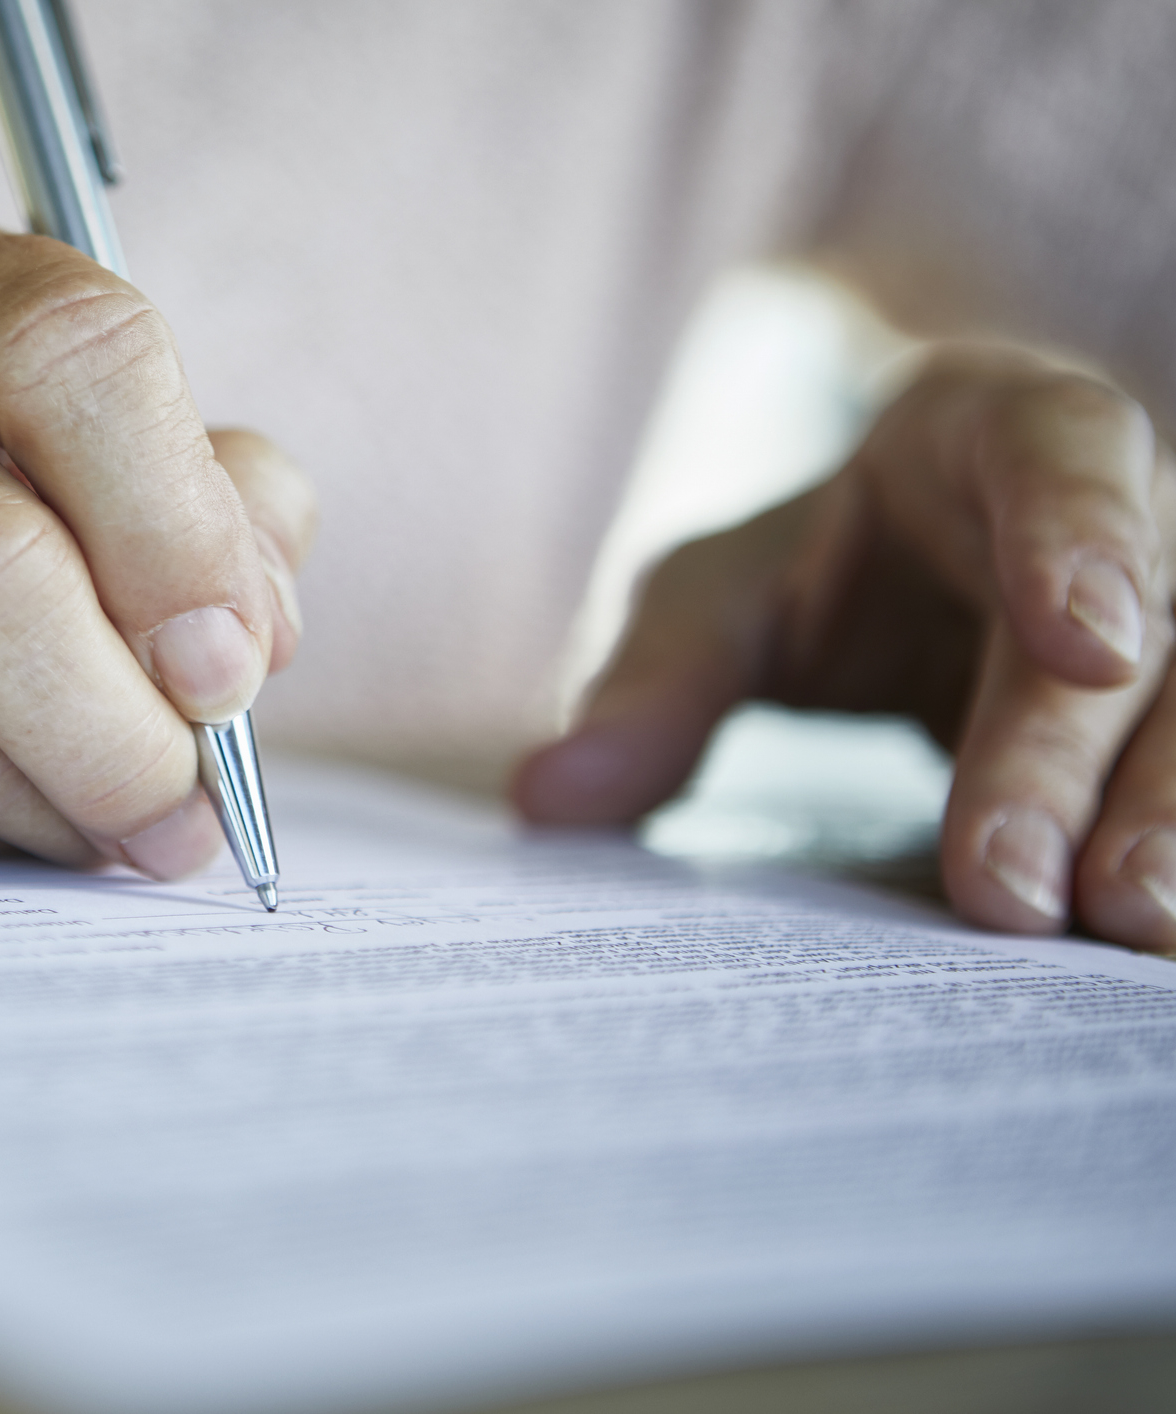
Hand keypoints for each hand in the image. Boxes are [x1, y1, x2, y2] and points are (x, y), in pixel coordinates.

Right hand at [0, 197, 313, 873]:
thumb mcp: (68, 452)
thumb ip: (196, 507)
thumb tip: (253, 633)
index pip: (77, 354)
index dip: (177, 532)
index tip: (233, 663)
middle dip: (118, 718)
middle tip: (189, 802)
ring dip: (57, 798)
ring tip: (129, 829)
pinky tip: (5, 818)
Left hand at [510, 344, 1175, 949]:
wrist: (913, 567)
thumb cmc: (819, 570)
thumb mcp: (721, 597)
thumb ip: (657, 680)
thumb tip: (547, 796)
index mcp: (998, 432)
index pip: (1064, 450)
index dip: (1082, 538)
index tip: (1086, 643)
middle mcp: (1131, 512)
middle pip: (1144, 625)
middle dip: (1075, 763)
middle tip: (1014, 895)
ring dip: (1170, 820)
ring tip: (1125, 933)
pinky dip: (1171, 841)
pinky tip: (1146, 949)